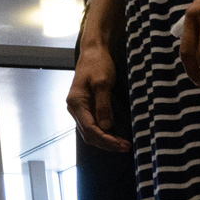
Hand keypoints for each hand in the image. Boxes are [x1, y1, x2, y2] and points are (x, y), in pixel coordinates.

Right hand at [68, 21, 128, 151]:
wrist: (93, 51)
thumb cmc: (98, 63)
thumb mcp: (103, 83)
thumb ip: (103, 105)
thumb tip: (106, 127)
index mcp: (76, 103)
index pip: (90, 129)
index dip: (106, 139)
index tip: (122, 144)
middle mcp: (74, 108)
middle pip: (88, 134)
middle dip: (107, 144)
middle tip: (125, 147)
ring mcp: (78, 109)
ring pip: (90, 132)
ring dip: (105, 141)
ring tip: (122, 145)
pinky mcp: (85, 107)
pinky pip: (92, 125)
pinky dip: (103, 133)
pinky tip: (114, 136)